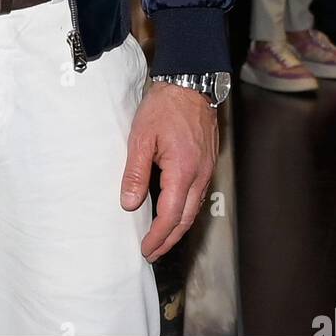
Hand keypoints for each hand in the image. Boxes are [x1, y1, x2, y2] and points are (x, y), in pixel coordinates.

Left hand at [119, 82, 218, 262]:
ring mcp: (206, 169)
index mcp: (183, 171)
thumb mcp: (141, 137)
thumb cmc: (165, 106)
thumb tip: (129, 203)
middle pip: (186, 219)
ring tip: (160, 238)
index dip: (158, 236)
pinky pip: (197, 195)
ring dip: (177, 227)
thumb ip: (136, 172)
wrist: (191, 83)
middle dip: (168, 239)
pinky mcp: (207, 162)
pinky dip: (185, 210)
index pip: (171, 216)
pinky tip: (173, 211)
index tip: (146, 249)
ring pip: (194, 208)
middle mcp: (200, 175)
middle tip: (152, 252)